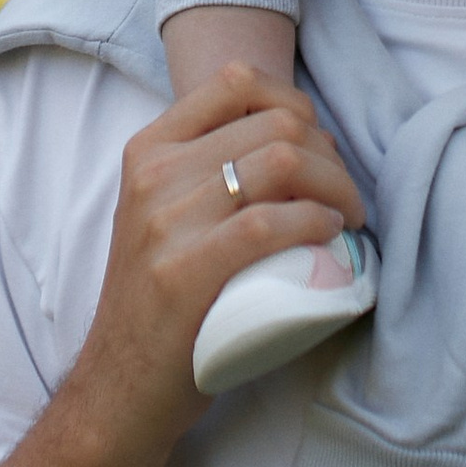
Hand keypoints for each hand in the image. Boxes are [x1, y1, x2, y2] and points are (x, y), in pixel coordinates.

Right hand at [68, 68, 369, 454]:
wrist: (120, 384)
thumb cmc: (161, 299)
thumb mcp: (163, 212)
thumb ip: (206, 168)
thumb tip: (296, 140)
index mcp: (149, 149)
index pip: (236, 82)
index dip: (297, 104)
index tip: (319, 146)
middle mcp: (153, 175)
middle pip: (275, 123)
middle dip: (331, 154)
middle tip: (345, 196)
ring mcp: (164, 223)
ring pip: (281, 161)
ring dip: (336, 186)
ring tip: (346, 217)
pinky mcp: (183, 273)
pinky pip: (269, 222)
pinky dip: (315, 223)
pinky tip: (329, 236)